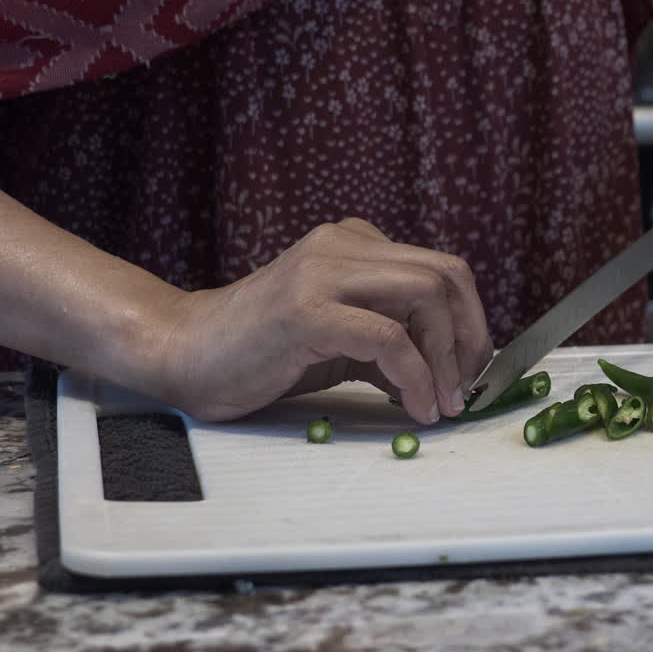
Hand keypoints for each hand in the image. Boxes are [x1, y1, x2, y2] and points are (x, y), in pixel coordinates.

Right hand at [152, 218, 493, 423]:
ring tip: (443, 404)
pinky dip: (416, 378)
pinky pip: (388, 339)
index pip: (442, 269)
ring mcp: (323, 273)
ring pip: (425, 297)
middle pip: (446, 275)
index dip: (471, 321)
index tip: (471, 371)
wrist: (182, 353)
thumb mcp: (341, 338)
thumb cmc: (260, 353)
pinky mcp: (306, 311)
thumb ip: (392, 340)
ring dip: (448, 359)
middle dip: (471, 337)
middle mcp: (342, 245)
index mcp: (354, 243)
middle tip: (465, 389)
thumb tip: (450, 373)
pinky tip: (415, 408)